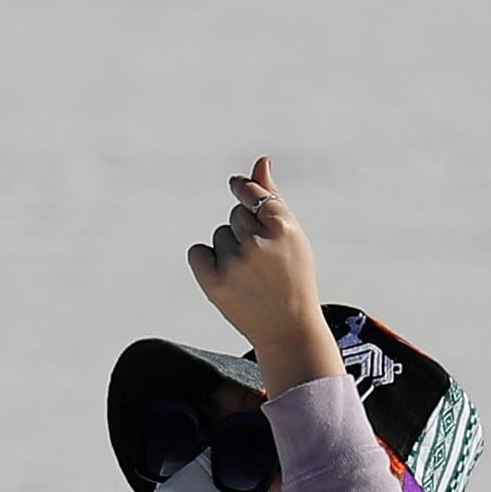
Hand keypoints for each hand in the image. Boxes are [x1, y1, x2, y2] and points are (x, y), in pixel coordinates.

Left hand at [188, 158, 339, 393]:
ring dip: (229, 249)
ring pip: (219, 234)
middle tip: (264, 262)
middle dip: (245, 231)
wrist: (288, 330)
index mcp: (283, 227)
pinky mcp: (214, 282)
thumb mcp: (291, 236)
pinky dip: (207, 263)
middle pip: (235, 214)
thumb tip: (260, 161)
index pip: (251, 193)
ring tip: (251, 276)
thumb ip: (272, 197)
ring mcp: (235, 263)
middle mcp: (258, 242)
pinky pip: (197, 252)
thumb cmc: (293, 277)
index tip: (236, 187)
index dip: (243, 190)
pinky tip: (228, 279)